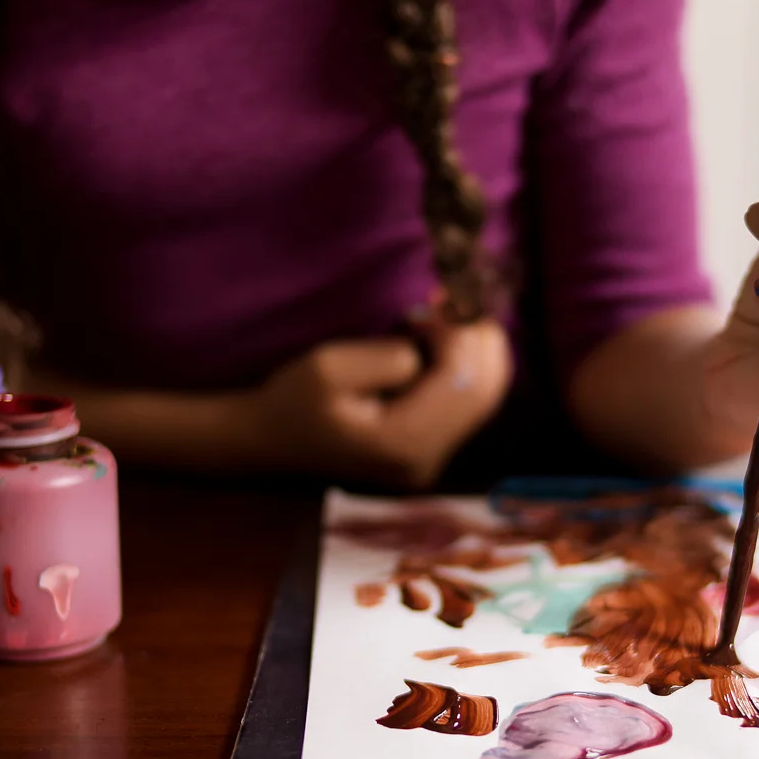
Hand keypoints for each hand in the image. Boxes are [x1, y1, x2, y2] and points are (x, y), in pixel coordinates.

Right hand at [245, 318, 512, 489]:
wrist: (273, 439)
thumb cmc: (295, 400)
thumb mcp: (327, 367)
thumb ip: (385, 358)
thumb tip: (427, 350)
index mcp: (404, 442)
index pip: (462, 382)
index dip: (462, 335)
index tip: (438, 300)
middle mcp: (427, 458)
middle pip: (486, 393)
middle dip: (480, 341)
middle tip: (455, 301)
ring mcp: (431, 458)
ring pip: (485, 398)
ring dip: (477, 352)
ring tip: (451, 315)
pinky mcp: (429, 448)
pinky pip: (467, 405)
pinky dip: (467, 367)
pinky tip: (446, 340)